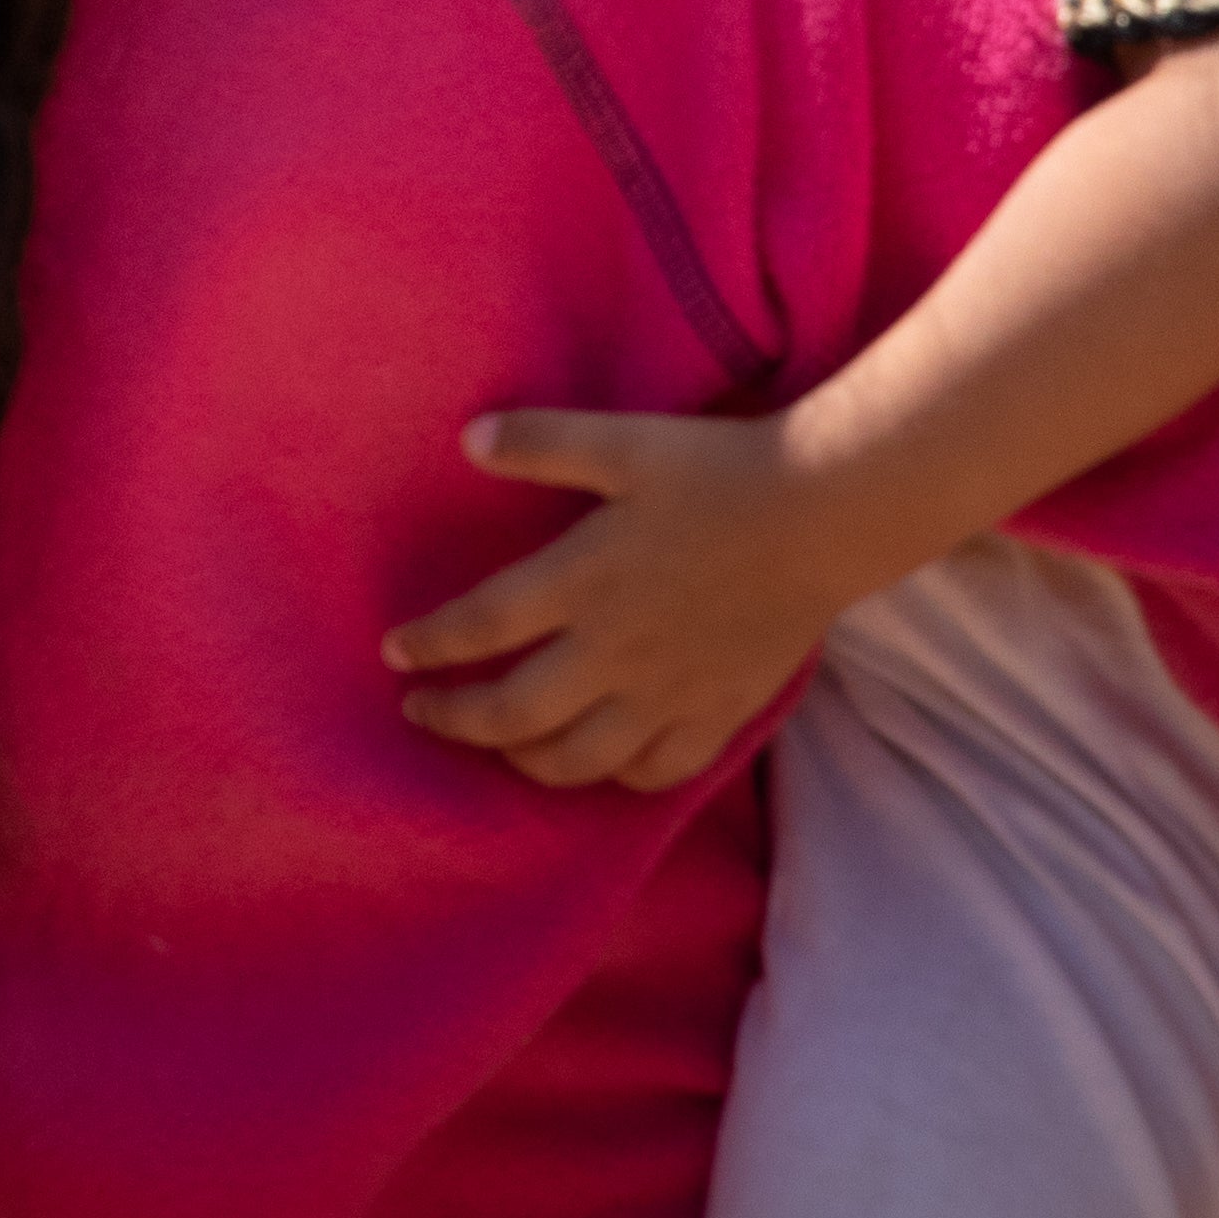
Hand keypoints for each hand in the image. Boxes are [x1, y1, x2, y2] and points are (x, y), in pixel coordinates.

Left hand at [382, 407, 858, 791]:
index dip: (428, 645)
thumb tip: (465, 440)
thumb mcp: (622, 441)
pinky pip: (657, 772)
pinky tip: (597, 764)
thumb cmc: (719, 470)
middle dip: (455, 720)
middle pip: (513, 712)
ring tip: (498, 748)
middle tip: (421, 713)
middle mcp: (615, 651)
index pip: (479, 628)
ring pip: (578, 759)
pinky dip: (615, 778)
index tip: (393, 653)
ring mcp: (668, 692)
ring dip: (524, 761)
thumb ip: (541, 442)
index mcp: (580, 581)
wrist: (825, 513)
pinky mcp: (719, 712)